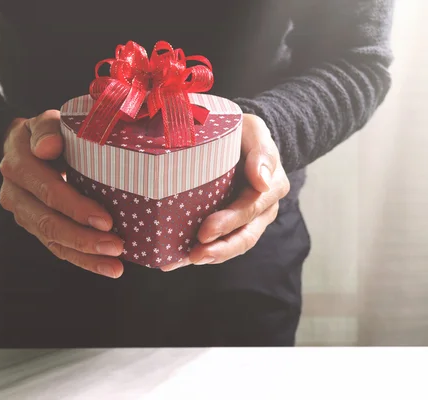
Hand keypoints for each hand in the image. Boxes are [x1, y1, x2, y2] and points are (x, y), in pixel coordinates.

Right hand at [0, 110, 123, 278]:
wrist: (20, 148)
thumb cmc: (44, 133)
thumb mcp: (44, 122)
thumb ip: (47, 130)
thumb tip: (48, 147)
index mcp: (18, 165)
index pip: (48, 191)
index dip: (76, 207)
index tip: (106, 220)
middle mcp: (16, 194)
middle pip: (49, 223)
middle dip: (84, 239)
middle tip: (116, 247)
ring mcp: (24, 214)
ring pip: (52, 242)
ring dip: (85, 256)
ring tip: (115, 266)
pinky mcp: (35, 227)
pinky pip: (57, 248)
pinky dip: (82, 259)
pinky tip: (106, 266)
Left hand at [161, 114, 289, 271]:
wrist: (237, 139)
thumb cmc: (244, 134)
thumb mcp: (254, 131)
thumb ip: (261, 152)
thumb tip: (261, 181)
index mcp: (270, 187)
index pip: (251, 209)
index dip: (229, 222)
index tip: (205, 231)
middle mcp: (262, 209)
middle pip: (244, 235)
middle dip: (220, 248)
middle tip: (195, 254)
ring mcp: (246, 220)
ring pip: (232, 245)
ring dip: (210, 256)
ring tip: (185, 261)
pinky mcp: (229, 225)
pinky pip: (216, 243)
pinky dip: (196, 253)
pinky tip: (174, 261)